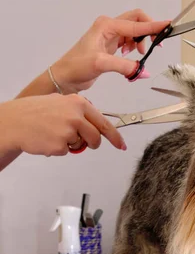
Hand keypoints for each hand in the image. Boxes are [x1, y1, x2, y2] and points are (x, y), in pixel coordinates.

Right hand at [0, 94, 125, 156]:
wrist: (15, 121)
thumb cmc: (35, 112)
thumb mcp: (60, 102)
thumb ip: (79, 112)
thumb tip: (93, 124)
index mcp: (78, 103)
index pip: (103, 122)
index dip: (114, 136)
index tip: (121, 145)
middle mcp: (76, 116)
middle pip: (96, 137)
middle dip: (92, 144)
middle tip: (85, 144)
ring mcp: (68, 131)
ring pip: (80, 145)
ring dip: (71, 144)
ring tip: (54, 133)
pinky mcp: (60, 144)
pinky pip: (67, 151)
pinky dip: (59, 148)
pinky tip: (47, 139)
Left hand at [51, 9, 169, 91]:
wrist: (64, 77)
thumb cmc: (76, 66)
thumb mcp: (101, 64)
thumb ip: (125, 66)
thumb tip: (143, 71)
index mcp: (106, 25)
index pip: (136, 23)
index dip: (153, 25)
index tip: (168, 26)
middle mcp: (109, 27)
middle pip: (136, 21)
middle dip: (148, 31)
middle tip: (155, 45)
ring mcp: (110, 36)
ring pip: (134, 32)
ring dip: (141, 43)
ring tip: (139, 56)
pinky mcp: (111, 46)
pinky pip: (129, 43)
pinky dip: (135, 50)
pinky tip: (130, 58)